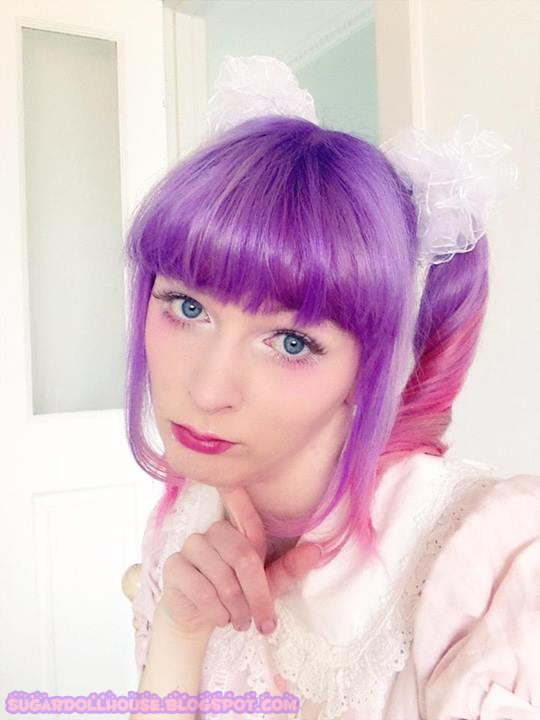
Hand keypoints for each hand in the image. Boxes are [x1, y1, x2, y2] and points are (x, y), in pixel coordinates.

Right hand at [157, 485, 321, 639]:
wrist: (198, 617)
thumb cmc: (236, 593)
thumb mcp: (266, 583)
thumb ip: (289, 567)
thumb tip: (318, 551)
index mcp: (238, 527)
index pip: (250, 518)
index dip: (261, 542)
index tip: (267, 565)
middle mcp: (213, 531)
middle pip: (243, 556)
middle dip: (257, 594)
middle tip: (264, 621)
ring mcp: (190, 546)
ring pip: (222, 576)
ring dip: (237, 608)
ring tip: (241, 622)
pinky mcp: (174, 567)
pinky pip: (200, 588)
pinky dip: (216, 611)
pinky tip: (221, 619)